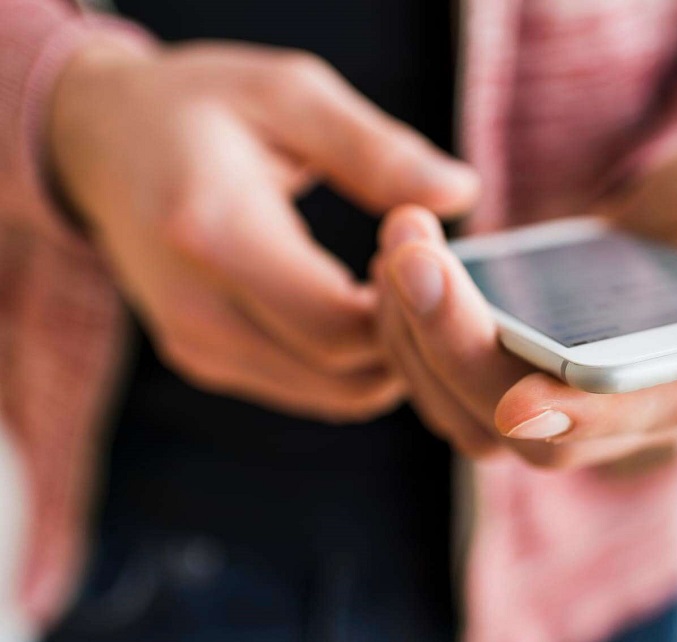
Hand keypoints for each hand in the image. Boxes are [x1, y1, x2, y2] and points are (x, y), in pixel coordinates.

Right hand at [49, 40, 480, 421]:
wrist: (100, 140)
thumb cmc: (202, 107)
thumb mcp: (290, 94)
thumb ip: (377, 150)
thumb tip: (460, 194)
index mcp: (212, 233)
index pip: (338, 327)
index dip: (407, 308)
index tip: (428, 255)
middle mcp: (195, 309)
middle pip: (343, 376)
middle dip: (409, 341)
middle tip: (430, 278)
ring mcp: (195, 345)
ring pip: (333, 396)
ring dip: (386, 358)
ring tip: (396, 287)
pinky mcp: (204, 360)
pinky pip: (308, 389)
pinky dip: (352, 363)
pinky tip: (361, 303)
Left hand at [373, 135, 676, 470]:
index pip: (636, 418)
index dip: (579, 416)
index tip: (518, 397)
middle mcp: (631, 403)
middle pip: (530, 430)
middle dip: (458, 351)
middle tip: (411, 255)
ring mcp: (570, 391)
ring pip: (472, 415)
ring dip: (416, 343)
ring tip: (397, 244)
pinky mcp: (522, 364)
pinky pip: (448, 381)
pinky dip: (410, 333)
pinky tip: (398, 262)